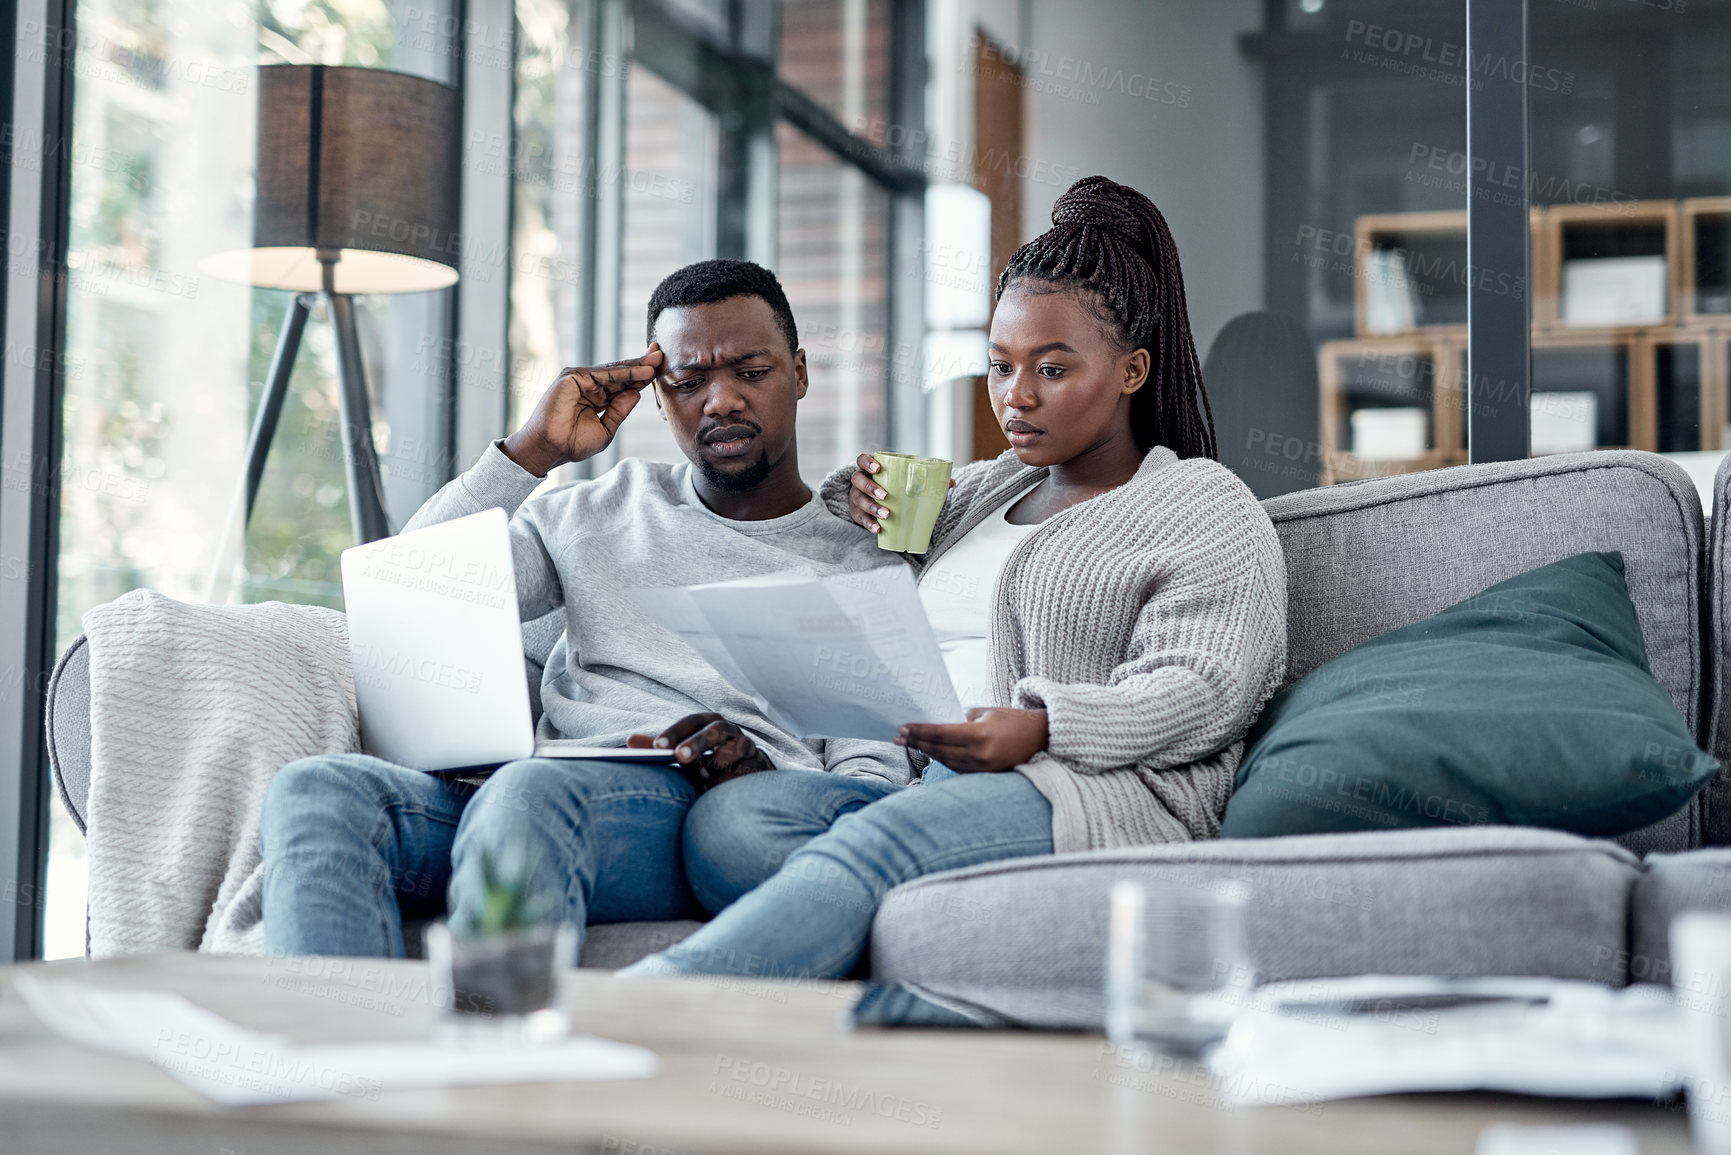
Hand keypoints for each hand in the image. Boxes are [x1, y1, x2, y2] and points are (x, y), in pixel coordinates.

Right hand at [502, 344, 663, 475]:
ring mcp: (580, 379)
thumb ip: (620, 410)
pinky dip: (624, 372)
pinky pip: (604, 373)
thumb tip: (637, 393)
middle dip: (642, 365)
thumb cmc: (571, 444)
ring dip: (637, 366)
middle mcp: (589, 386)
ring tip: (656, 361)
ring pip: (614, 371)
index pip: (623, 385)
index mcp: (597, 398)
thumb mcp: (605, 429)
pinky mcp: (573, 376)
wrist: (549, 449)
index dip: (642, 378)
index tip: (661, 371)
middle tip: (661, 354)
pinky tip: (643, 371)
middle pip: (620, 374)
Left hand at [647, 712, 773, 789]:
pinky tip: (720, 787)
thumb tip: (630, 741)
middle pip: (717, 729)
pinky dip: (733, 777)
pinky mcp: (760, 766)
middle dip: (698, 742)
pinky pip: (749, 769)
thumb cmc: (711, 764)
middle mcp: (732, 732)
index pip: (694, 721)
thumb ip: (664, 748)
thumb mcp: (687, 755)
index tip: (657, 746)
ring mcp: (749, 748)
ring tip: (704, 775)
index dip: (676, 731)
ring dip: (718, 760)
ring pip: (737, 746)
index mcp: (711, 724)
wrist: (748, 779)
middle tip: (680, 757)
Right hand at [847, 452, 955, 534]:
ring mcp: (856, 497)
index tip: (878, 469)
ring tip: (886, 515)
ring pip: (858, 500)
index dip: (867, 462)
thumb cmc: (898, 487)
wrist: (885, 503)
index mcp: (872, 468)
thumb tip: (951, 482)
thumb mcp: (909, 480)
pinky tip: (878, 529)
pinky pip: (860, 519)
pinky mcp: (858, 513)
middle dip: (870, 487)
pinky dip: (868, 524)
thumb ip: (928, 478)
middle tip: (885, 495)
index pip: (862, 459)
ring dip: (871, 508)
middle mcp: (860, 481)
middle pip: (858, 480)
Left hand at [894, 707, 1047, 772]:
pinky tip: (931, 753)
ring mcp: (982, 768)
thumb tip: (941, 725)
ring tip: (911, 744)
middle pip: (939, 749)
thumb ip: (963, 719)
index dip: (919, 731)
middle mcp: (979, 755)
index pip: (940, 733)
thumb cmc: (1014, 720)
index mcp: (979, 735)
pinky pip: (958, 768)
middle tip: (899, 737)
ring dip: (927, 752)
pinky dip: (943, 759)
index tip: (903, 728)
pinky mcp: (986, 775)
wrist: (1042, 738)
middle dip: (917, 742)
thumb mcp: (987, 712)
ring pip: (946, 760)